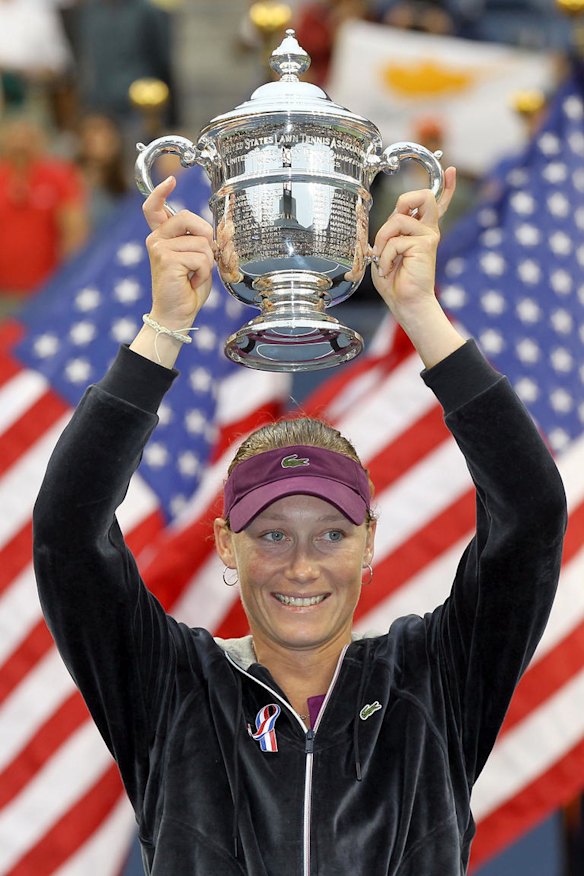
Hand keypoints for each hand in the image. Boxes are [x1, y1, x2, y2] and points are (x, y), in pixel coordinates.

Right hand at [142, 175, 214, 329]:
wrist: (176, 315)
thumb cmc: (187, 290)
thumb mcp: (196, 260)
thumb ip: (199, 242)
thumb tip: (214, 231)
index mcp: (162, 237)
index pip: (154, 208)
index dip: (160, 192)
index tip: (170, 180)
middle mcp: (156, 239)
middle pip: (189, 218)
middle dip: (205, 237)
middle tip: (202, 260)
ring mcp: (159, 248)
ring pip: (201, 243)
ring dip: (206, 264)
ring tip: (193, 277)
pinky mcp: (166, 259)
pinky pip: (200, 258)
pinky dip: (203, 273)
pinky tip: (191, 282)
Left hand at [371, 167, 464, 368]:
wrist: (406, 302)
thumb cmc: (396, 280)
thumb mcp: (387, 250)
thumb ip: (391, 231)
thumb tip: (393, 216)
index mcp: (421, 230)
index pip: (436, 204)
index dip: (445, 187)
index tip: (450, 171)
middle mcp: (428, 230)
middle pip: (422, 196)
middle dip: (403, 201)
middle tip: (391, 227)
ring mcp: (429, 236)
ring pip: (398, 219)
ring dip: (382, 239)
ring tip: (383, 258)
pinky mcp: (426, 244)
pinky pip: (395, 240)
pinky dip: (384, 255)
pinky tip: (389, 268)